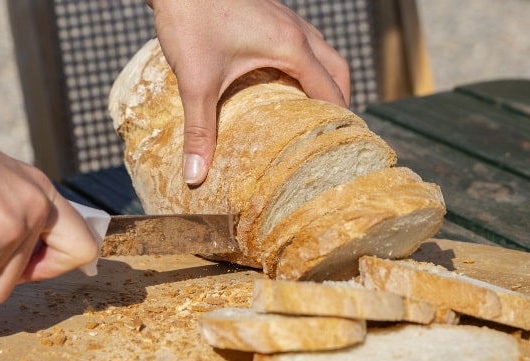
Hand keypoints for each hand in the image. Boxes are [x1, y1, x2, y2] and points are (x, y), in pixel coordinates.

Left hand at [148, 0, 350, 184]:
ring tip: (307, 112)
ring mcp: (284, 18)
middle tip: (327, 133)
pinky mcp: (268, 14)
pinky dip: (301, 65)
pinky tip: (277, 81)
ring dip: (320, 80)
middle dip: (338, 100)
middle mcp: (296, 30)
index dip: (338, 121)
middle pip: (336, 68)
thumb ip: (199, 130)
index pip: (331, 90)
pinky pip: (299, 42)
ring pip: (320, 52)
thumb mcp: (196, 82)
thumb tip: (195, 176)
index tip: (339, 149)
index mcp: (292, 47)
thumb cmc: (190, 21)